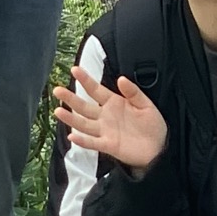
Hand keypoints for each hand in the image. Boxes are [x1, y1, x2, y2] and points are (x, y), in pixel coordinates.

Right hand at [53, 66, 168, 170]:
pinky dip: (82, 140)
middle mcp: (105, 116)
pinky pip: (92, 142)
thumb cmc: (151, 123)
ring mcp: (105, 131)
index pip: (96, 89)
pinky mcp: (108, 145)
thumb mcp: (145, 103)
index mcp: (114, 102)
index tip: (74, 69)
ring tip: (58, 110)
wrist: (159, 146)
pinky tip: (72, 136)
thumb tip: (121, 78)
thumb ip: (133, 92)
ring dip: (71, 118)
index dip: (85, 80)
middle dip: (70, 98)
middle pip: (84, 106)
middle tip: (57, 89)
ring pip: (83, 124)